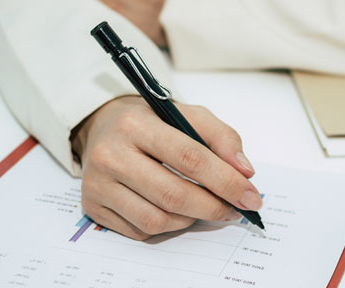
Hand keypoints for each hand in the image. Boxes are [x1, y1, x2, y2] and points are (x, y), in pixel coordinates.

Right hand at [71, 96, 261, 239]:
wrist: (104, 126)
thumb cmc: (153, 121)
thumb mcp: (189, 115)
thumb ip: (222, 138)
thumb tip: (244, 172)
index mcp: (136, 124)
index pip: (189, 158)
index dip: (225, 181)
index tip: (251, 196)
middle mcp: (111, 154)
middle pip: (173, 194)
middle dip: (214, 206)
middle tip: (236, 209)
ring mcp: (98, 184)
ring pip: (157, 219)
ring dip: (192, 219)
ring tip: (206, 206)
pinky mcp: (93, 207)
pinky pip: (141, 231)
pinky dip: (169, 226)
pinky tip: (178, 211)